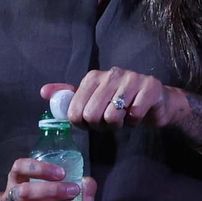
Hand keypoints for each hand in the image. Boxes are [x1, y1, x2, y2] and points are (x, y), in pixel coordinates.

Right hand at [0, 156, 97, 200]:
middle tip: (73, 191)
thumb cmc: (46, 196)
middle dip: (51, 191)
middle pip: (24, 192)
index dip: (40, 169)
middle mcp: (12, 196)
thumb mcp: (62, 184)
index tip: (62, 173)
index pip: (20, 167)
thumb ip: (83, 187)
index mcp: (19, 178)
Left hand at [42, 68, 189, 131]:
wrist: (158, 102)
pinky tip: (138, 115)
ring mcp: (132, 79)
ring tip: (124, 118)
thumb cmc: (123, 102)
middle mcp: (112, 74)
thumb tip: (44, 91)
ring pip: (113, 116)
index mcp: (94, 77)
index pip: (75, 111)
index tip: (93, 122)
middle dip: (101, 126)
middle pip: (92, 115)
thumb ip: (70, 96)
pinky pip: (134, 115)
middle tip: (111, 122)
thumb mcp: (93, 98)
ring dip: (119, 125)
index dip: (83, 124)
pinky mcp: (150, 87)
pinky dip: (135, 122)